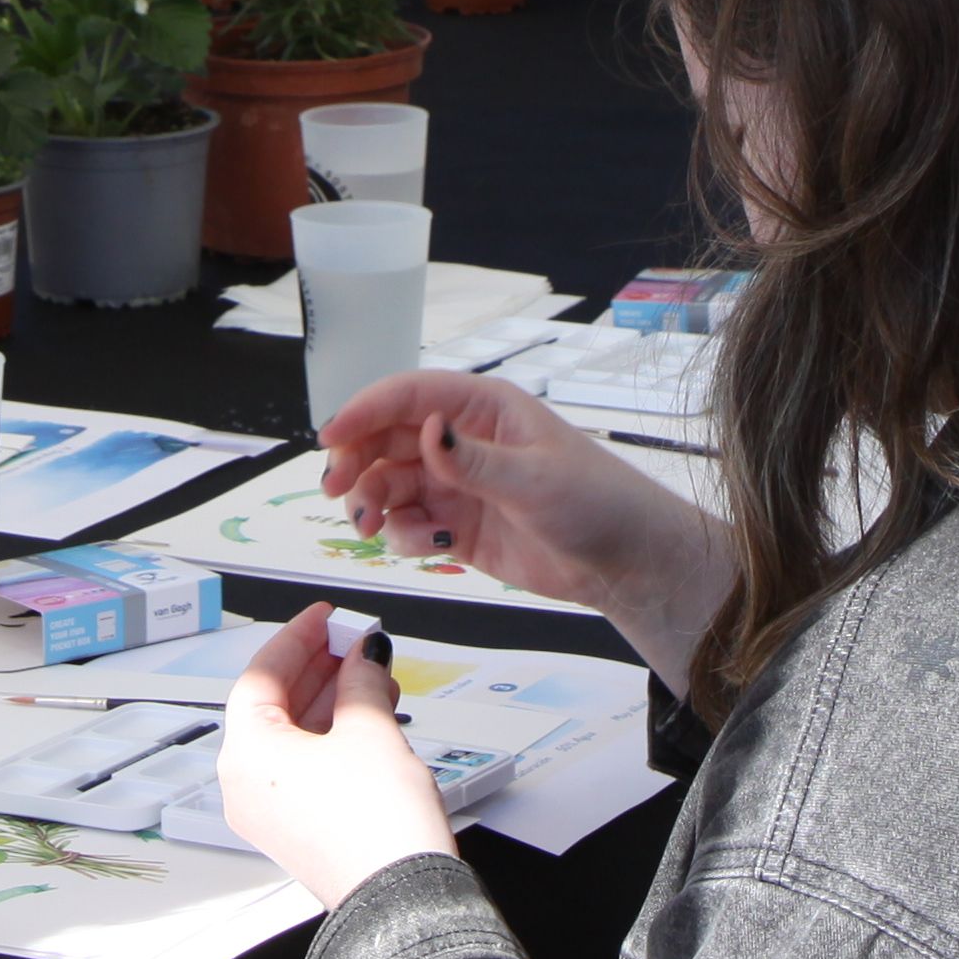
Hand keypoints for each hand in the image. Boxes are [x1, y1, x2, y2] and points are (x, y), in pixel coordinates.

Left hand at [219, 608, 460, 907]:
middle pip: (273, 705)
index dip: (297, 638)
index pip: (261, 675)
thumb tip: (362, 656)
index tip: (324, 618)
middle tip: (352, 642)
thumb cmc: (378, 826)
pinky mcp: (296, 828)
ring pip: (292, 736)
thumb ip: (361, 679)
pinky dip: (332, 735)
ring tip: (371, 676)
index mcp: (247, 755)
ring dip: (330, 700)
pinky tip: (367, 716)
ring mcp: (269, 811)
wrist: (402, 899)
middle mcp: (245, 785)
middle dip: (317, 668)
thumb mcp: (370, 730)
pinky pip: (304, 765)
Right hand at [322, 371, 725, 660]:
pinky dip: (403, 535)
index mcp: (483, 407)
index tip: (332, 435)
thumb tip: (428, 430)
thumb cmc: (596, 502)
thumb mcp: (536, 479)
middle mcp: (463, 440)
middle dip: (356, 460)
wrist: (626, 562)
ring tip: (372, 527)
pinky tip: (426, 546)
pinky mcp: (458, 526)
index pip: (409, 396)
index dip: (365, 410)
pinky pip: (410, 523)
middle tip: (336, 490)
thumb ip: (476, 461)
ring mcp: (458, 484)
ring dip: (372, 501)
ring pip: (391, 483)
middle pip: (387, 438)